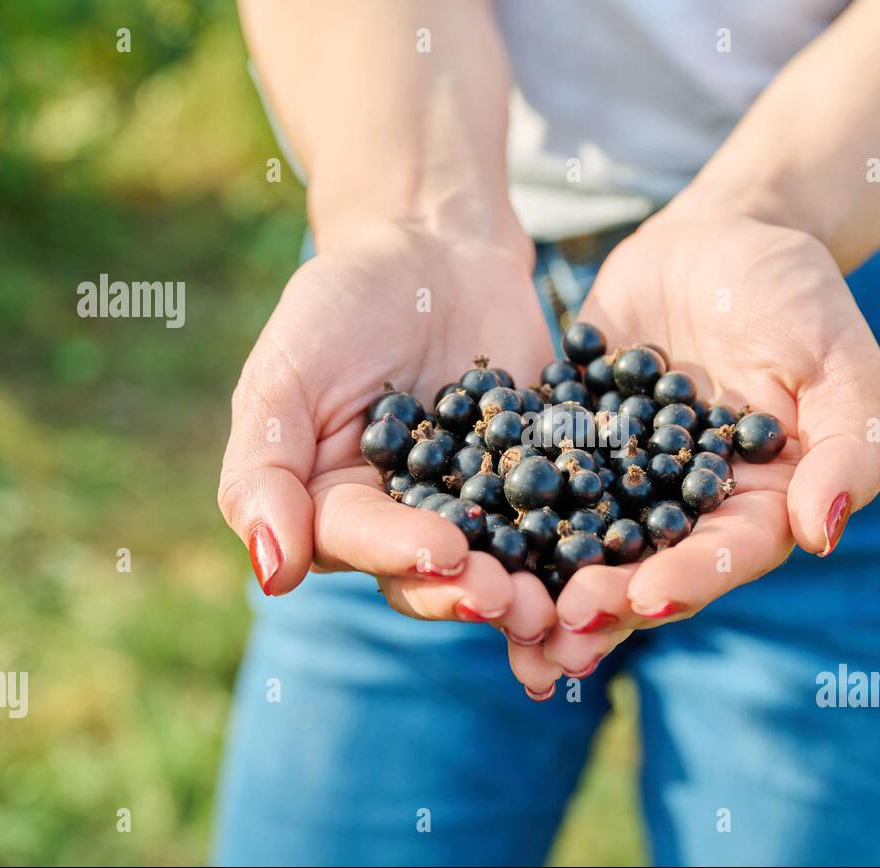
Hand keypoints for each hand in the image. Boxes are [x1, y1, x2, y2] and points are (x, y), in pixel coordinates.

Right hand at [217, 221, 561, 641]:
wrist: (436, 248)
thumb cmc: (343, 301)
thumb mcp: (287, 371)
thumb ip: (263, 468)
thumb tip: (272, 574)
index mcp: (334, 508)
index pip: (361, 543)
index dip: (403, 553)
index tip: (446, 553)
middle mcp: (406, 522)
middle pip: (435, 574)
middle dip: (474, 591)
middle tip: (516, 602)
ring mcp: (478, 509)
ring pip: (502, 563)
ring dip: (532, 592)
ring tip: (566, 607)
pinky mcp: (539, 484)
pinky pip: (563, 518)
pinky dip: (586, 540)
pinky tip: (616, 557)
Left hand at [524, 210, 879, 684]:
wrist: (723, 235)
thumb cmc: (800, 295)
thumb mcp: (841, 363)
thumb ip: (845, 447)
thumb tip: (823, 535)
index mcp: (759, 505)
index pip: (725, 555)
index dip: (687, 580)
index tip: (645, 600)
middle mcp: (689, 507)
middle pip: (648, 568)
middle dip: (605, 602)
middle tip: (558, 627)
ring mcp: (627, 478)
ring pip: (587, 541)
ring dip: (548, 584)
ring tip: (503, 614)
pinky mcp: (576, 441)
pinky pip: (538, 478)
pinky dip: (506, 510)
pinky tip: (465, 531)